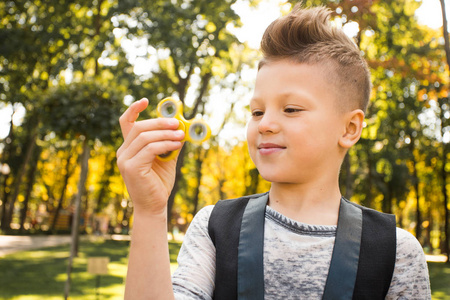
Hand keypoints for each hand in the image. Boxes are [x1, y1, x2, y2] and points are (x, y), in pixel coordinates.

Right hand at [116, 98, 184, 215]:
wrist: (154, 206)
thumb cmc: (159, 183)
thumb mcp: (166, 158)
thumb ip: (170, 143)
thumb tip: (181, 126)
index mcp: (129, 148)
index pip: (126, 123)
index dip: (134, 109)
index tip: (146, 100)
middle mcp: (123, 152)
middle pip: (139, 127)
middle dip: (160, 122)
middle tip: (178, 123)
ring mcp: (125, 160)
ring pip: (145, 137)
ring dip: (166, 133)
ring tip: (181, 135)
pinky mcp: (131, 167)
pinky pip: (150, 149)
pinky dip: (165, 144)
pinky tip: (176, 145)